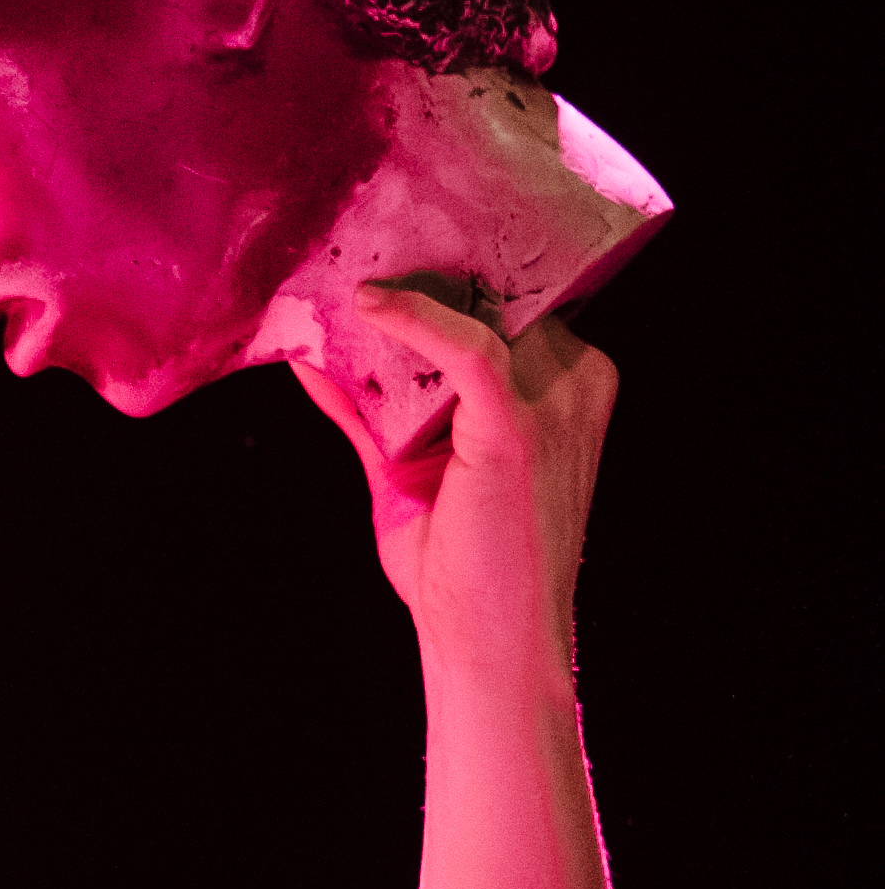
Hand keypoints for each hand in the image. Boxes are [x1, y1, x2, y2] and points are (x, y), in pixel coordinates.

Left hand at [296, 289, 616, 689]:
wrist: (489, 642)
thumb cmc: (457, 567)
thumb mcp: (402, 470)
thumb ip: (367, 412)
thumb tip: (313, 361)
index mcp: (564, 386)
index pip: (506, 305)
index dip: (443, 275)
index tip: (374, 249)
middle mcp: (574, 382)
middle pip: (494, 298)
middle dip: (423, 272)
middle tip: (347, 247)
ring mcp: (555, 401)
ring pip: (477, 313)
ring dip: (407, 292)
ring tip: (336, 277)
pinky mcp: (518, 425)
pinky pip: (465, 346)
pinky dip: (414, 320)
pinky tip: (365, 306)